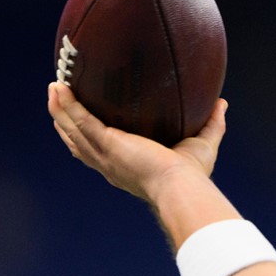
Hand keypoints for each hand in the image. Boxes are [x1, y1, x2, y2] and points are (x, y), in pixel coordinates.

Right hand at [47, 82, 226, 203]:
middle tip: (59, 99)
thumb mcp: (202, 144)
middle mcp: (109, 164)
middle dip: (65, 121)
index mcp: (125, 168)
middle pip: (77, 142)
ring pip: (72, 130)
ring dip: (60, 109)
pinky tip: (59, 88)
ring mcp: (104, 154)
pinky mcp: (106, 143)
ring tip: (53, 88)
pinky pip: (79, 120)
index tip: (82, 122)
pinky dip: (67, 105)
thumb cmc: (193, 176)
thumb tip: (221, 103)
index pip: (100, 153)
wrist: (182, 187)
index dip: (87, 138)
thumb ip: (212, 123)